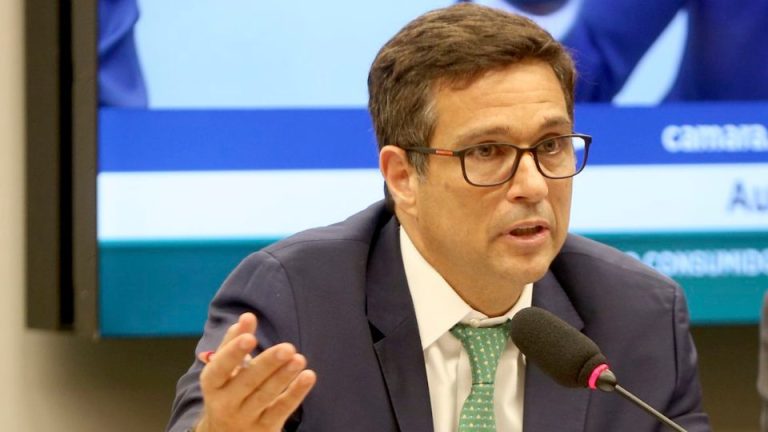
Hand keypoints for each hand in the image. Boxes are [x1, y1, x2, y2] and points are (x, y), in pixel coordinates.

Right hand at [196, 313, 316, 431]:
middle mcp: (225, 403)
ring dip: (284, 377)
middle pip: (248, 382)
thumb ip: (234, 342)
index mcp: (212, 383)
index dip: (233, 352)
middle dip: (268, 364)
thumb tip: (247, 316)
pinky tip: (308, 376)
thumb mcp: (223, 369)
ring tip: (300, 359)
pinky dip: (295, 393)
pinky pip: (281, 410)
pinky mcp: (265, 428)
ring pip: (265, 396)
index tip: (250, 337)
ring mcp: (245, 418)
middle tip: (288, 347)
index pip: (220, 368)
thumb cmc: (227, 390)